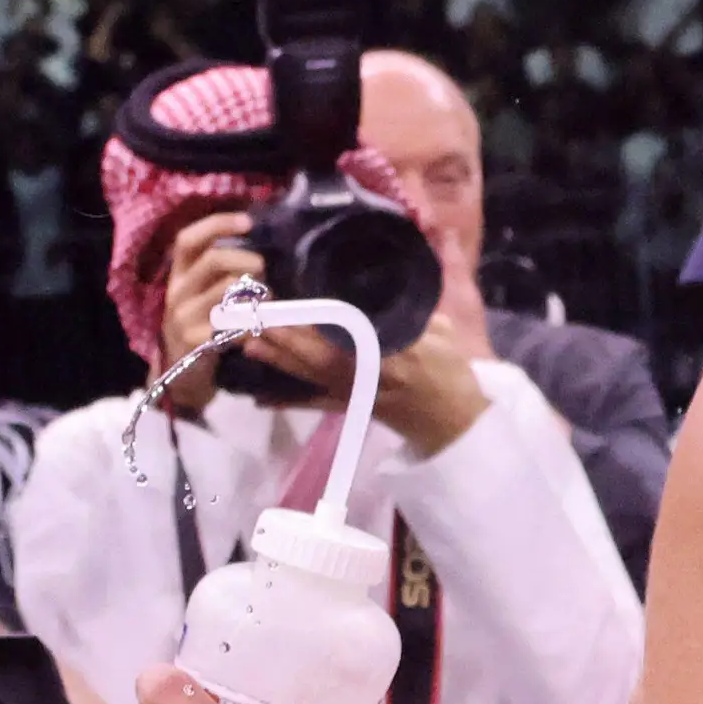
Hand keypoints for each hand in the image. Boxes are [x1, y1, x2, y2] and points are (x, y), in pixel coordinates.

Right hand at [154, 211, 263, 412]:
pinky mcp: (196, 340)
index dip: (216, 225)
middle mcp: (176, 292)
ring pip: (227, 290)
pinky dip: (255, 323)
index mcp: (177, 275)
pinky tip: (260, 327)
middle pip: (213, 261)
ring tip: (267, 302)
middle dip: (247, 260)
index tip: (247, 222)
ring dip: (257, 293)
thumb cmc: (198, 326)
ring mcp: (183, 317)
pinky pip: (235, 324)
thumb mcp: (199, 295)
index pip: (188, 240)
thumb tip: (253, 247)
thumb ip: (216, 272)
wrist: (179, 374)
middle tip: (263, 270)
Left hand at [237, 300, 488, 459]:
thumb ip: (412, 310)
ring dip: (279, 361)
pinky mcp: (350, 407)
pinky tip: (261, 397)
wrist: (454, 421)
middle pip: (321, 354)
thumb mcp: (443, 332)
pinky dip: (289, 401)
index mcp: (399, 352)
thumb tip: (387, 281)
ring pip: (312, 375)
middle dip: (287, 336)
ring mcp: (357, 393)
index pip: (354, 333)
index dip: (322, 320)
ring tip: (248, 344)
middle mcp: (372, 374)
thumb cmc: (451, 372)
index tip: (297, 300)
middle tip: (255, 316)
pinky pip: (314, 403)